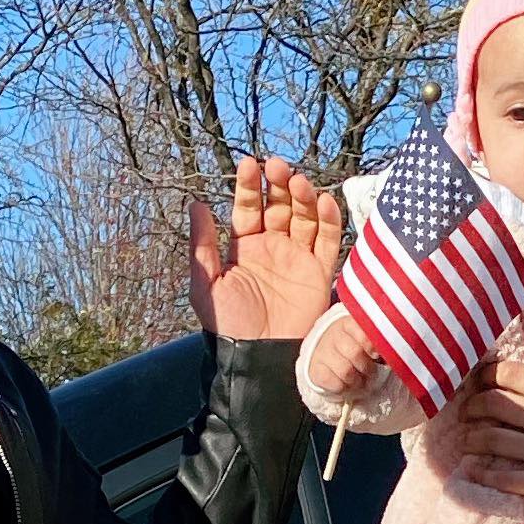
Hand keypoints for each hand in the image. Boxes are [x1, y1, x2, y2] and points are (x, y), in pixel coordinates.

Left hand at [189, 156, 343, 342]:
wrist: (259, 358)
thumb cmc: (229, 326)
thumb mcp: (206, 285)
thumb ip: (201, 245)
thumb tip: (195, 204)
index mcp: (245, 247)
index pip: (248, 208)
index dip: (250, 186)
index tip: (249, 164)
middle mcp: (273, 247)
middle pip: (280, 206)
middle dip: (279, 184)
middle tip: (277, 165)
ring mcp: (298, 258)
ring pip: (304, 219)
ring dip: (302, 197)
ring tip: (298, 182)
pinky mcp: (319, 273)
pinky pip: (328, 242)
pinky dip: (328, 221)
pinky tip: (323, 202)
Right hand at [310, 318, 382, 394]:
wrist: (324, 354)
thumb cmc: (352, 347)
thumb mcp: (364, 340)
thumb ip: (378, 344)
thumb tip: (392, 356)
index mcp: (349, 324)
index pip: (362, 332)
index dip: (372, 346)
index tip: (376, 355)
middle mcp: (334, 335)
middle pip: (355, 353)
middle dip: (367, 368)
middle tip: (369, 373)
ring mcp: (322, 352)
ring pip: (345, 371)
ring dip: (356, 381)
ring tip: (359, 381)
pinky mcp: (315, 369)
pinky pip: (334, 383)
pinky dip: (344, 389)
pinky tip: (346, 386)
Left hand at [459, 320, 523, 506]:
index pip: (515, 376)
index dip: (490, 374)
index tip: (481, 377)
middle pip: (497, 405)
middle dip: (476, 404)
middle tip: (468, 408)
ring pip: (494, 440)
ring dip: (475, 437)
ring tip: (468, 438)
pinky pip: (506, 479)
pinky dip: (485, 473)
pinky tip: (474, 471)